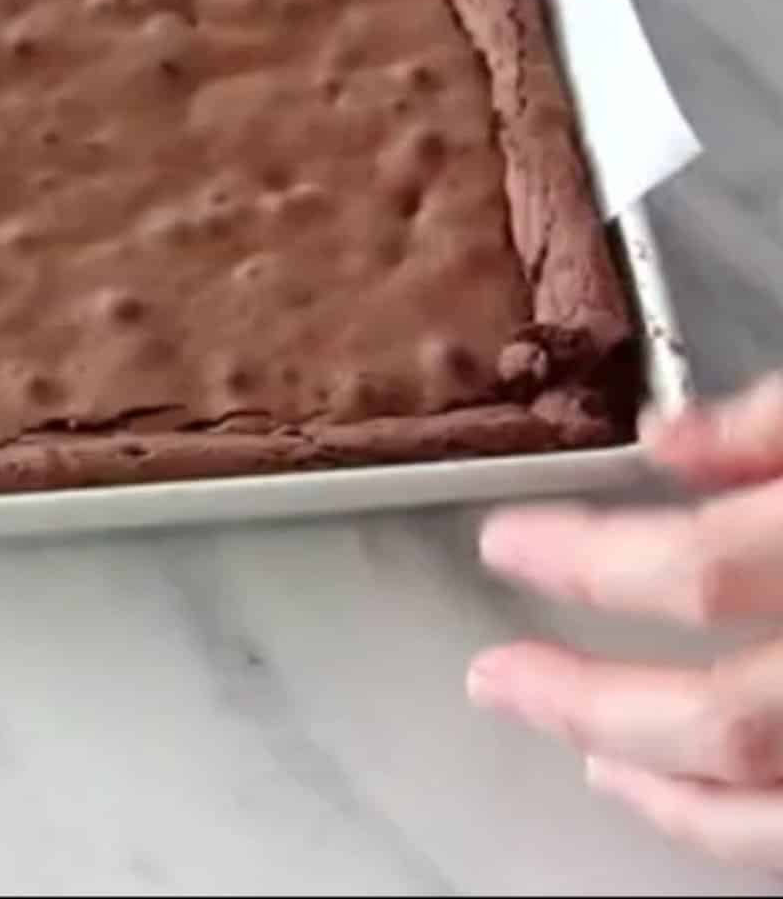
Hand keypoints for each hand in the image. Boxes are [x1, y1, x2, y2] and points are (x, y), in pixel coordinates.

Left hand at [470, 376, 782, 872]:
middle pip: (723, 717)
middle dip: (591, 702)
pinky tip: (679, 797)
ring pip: (771, 807)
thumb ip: (770, 425)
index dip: (587, 560)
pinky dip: (733, 826)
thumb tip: (661, 435)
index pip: (700, 570)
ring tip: (581, 756)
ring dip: (663, 792)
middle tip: (496, 678)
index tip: (502, 543)